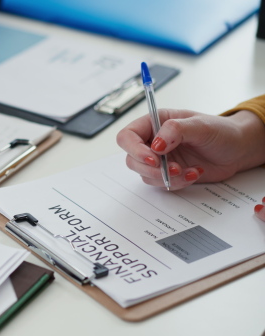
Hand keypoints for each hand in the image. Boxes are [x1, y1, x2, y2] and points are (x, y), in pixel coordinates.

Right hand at [116, 109, 264, 189]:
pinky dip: (177, 183)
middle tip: (173, 169)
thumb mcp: (200, 125)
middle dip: (151, 168)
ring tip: (188, 171)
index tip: (153, 158)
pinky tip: (194, 173)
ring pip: (145, 174)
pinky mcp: (168, 173)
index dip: (134, 149)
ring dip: (166, 177)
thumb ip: (176, 130)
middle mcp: (153, 140)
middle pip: (132, 159)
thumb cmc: (221, 131)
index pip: (128, 136)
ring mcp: (160, 158)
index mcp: (155, 123)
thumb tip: (156, 145)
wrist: (237, 150)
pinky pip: (161, 183)